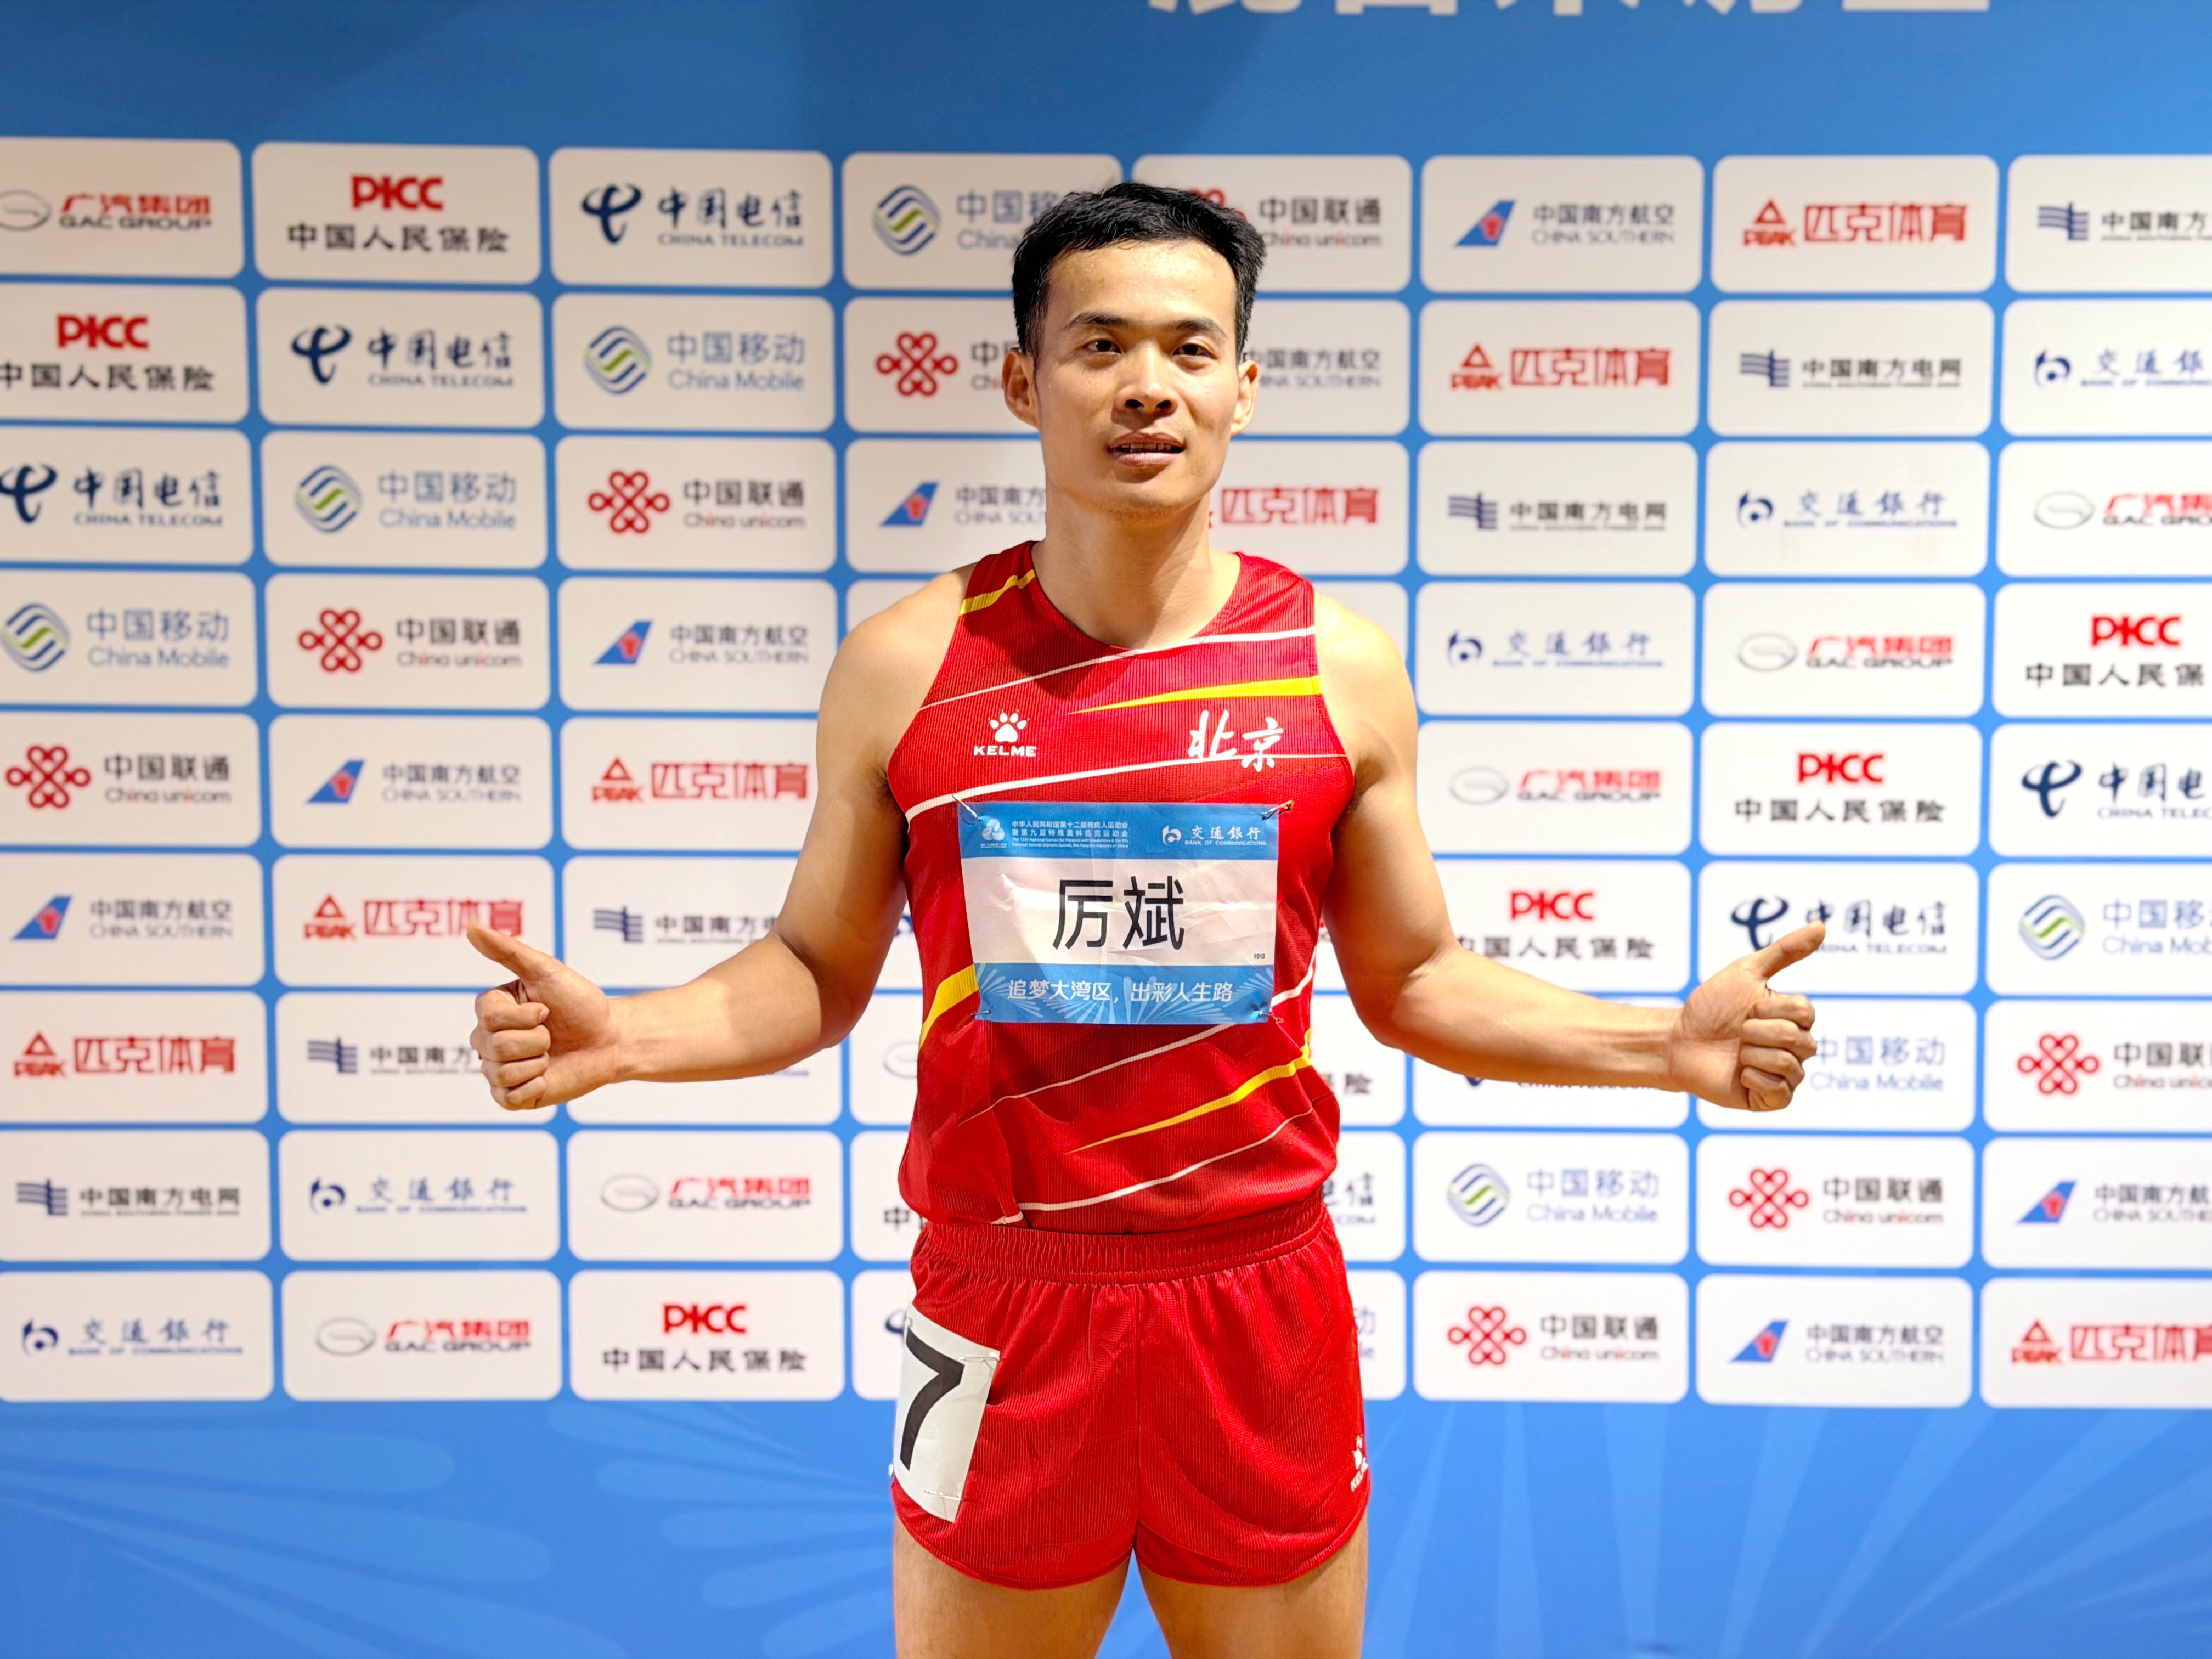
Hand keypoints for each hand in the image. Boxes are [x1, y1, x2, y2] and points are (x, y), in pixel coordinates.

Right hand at [465, 924, 622, 1109]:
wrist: (610, 1038)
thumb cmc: (579, 1002)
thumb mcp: (546, 970)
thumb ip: (507, 950)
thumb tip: (471, 927)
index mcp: (491, 1011)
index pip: (488, 1017)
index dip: (525, 1015)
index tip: (546, 1010)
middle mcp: (489, 1040)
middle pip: (494, 1046)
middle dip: (536, 1039)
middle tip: (553, 1033)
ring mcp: (499, 1070)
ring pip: (500, 1073)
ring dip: (538, 1062)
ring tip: (552, 1053)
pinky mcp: (514, 1096)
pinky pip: (508, 1098)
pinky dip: (535, 1085)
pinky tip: (549, 1075)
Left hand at [1663, 923, 1822, 1112]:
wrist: (1678, 1040)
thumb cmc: (1710, 1007)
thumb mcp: (1746, 972)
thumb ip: (1785, 951)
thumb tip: (1821, 925)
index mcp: (1795, 1019)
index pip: (1805, 1010)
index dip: (1769, 1008)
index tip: (1746, 1009)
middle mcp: (1797, 1048)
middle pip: (1800, 1038)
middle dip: (1758, 1031)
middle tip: (1737, 1032)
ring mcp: (1786, 1075)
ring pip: (1788, 1063)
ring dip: (1751, 1054)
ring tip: (1736, 1053)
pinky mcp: (1772, 1100)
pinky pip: (1779, 1091)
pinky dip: (1753, 1078)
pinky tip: (1740, 1074)